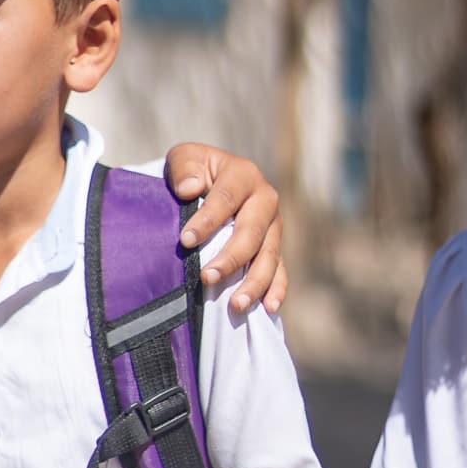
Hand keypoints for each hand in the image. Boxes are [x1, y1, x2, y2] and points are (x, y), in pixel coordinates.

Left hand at [165, 145, 285, 315]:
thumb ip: (185, 169)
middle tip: (206, 278)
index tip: (185, 241)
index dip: (207, 220)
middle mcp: (265, 200)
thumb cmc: (194, 172)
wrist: (212, 180)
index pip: (225, 199)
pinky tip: (269, 308)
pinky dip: (277, 289)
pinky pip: (281, 270)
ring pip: (269, 256)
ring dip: (254, 282)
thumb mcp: (185, 159)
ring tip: (236, 305)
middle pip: (251, 233)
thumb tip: (189, 190)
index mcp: (243, 175)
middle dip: (230, 258)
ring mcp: (273, 226)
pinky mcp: (275, 247)